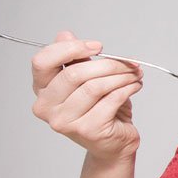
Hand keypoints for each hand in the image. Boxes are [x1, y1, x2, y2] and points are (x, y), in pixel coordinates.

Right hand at [30, 31, 142, 159]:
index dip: (70, 49)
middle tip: (129, 62)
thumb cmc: (100, 109)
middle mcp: (46, 108)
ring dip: (122, 75)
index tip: (97, 46)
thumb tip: (64, 34)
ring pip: (95, 86)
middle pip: (74, 73)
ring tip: (135, 74)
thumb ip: (74, 59)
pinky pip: (111, 99)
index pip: (42, 62)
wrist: (113, 143)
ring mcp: (65, 121)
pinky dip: (128, 88)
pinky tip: (135, 86)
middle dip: (108, 63)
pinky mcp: (88, 129)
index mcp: (41, 90)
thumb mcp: (86, 80)